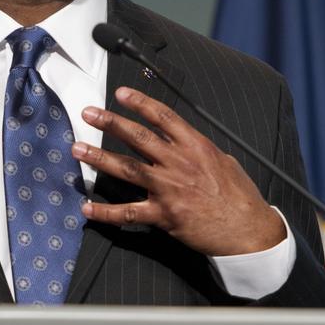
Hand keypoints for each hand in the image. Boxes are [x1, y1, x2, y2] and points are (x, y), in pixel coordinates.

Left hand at [74, 86, 284, 257]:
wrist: (247, 230)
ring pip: (127, 168)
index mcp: (196, 146)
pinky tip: (87, 207)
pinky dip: (105, 212)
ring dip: (99, 158)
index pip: (163, 117)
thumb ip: (201, 151)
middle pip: (138, 137)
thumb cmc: (239, 197)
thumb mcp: (224, 162)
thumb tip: (186, 143)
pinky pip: (128, 212)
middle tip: (89, 113)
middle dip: (111, 123)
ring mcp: (169, 189)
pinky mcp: (164, 215)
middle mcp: (179, 163)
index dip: (140, 103)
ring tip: (78, 150)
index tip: (121, 94)